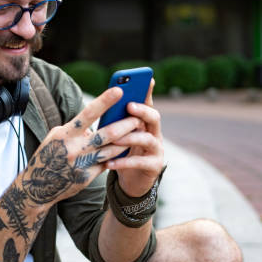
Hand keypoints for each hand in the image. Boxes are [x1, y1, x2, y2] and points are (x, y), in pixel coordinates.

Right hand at [21, 87, 139, 205]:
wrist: (38, 187)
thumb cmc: (48, 154)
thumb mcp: (57, 136)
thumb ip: (76, 128)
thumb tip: (99, 120)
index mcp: (65, 134)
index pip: (88, 113)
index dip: (105, 101)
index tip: (119, 90)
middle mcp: (75, 148)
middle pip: (108, 134)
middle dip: (126, 124)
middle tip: (138, 117)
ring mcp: (82, 164)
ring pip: (113, 149)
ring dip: (127, 139)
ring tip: (137, 130)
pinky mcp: (88, 177)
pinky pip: (108, 162)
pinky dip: (118, 154)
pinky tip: (127, 146)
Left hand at [105, 79, 163, 196]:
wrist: (132, 181)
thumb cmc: (123, 152)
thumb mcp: (120, 134)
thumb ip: (117, 120)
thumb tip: (105, 101)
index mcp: (146, 123)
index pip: (148, 103)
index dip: (148, 91)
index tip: (146, 79)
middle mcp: (155, 134)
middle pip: (154, 117)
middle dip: (142, 111)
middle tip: (129, 106)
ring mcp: (156, 150)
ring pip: (147, 139)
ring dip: (130, 137)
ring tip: (114, 138)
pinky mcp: (154, 167)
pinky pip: (139, 162)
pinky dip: (124, 162)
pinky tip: (109, 163)